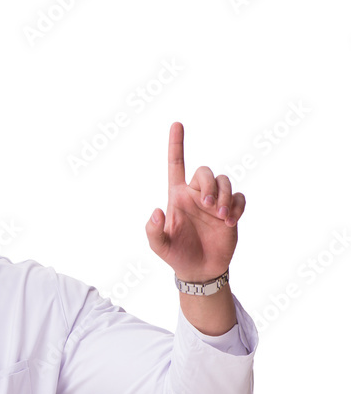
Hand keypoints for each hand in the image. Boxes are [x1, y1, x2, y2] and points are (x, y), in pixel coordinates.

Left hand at [145, 122, 245, 281]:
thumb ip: (153, 230)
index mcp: (177, 196)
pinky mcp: (232, 211)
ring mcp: (215, 202)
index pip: (176, 165)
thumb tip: (156, 211)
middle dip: (210, 185)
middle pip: (205, 171)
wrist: (199, 270)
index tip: (177, 124)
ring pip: (225, 181)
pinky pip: (240, 197)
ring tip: (221, 217)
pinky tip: (230, 222)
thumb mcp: (159, 246)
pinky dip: (238, 207)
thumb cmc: (177, 254)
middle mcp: (196, 195)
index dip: (176, 145)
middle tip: (209, 207)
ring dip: (225, 197)